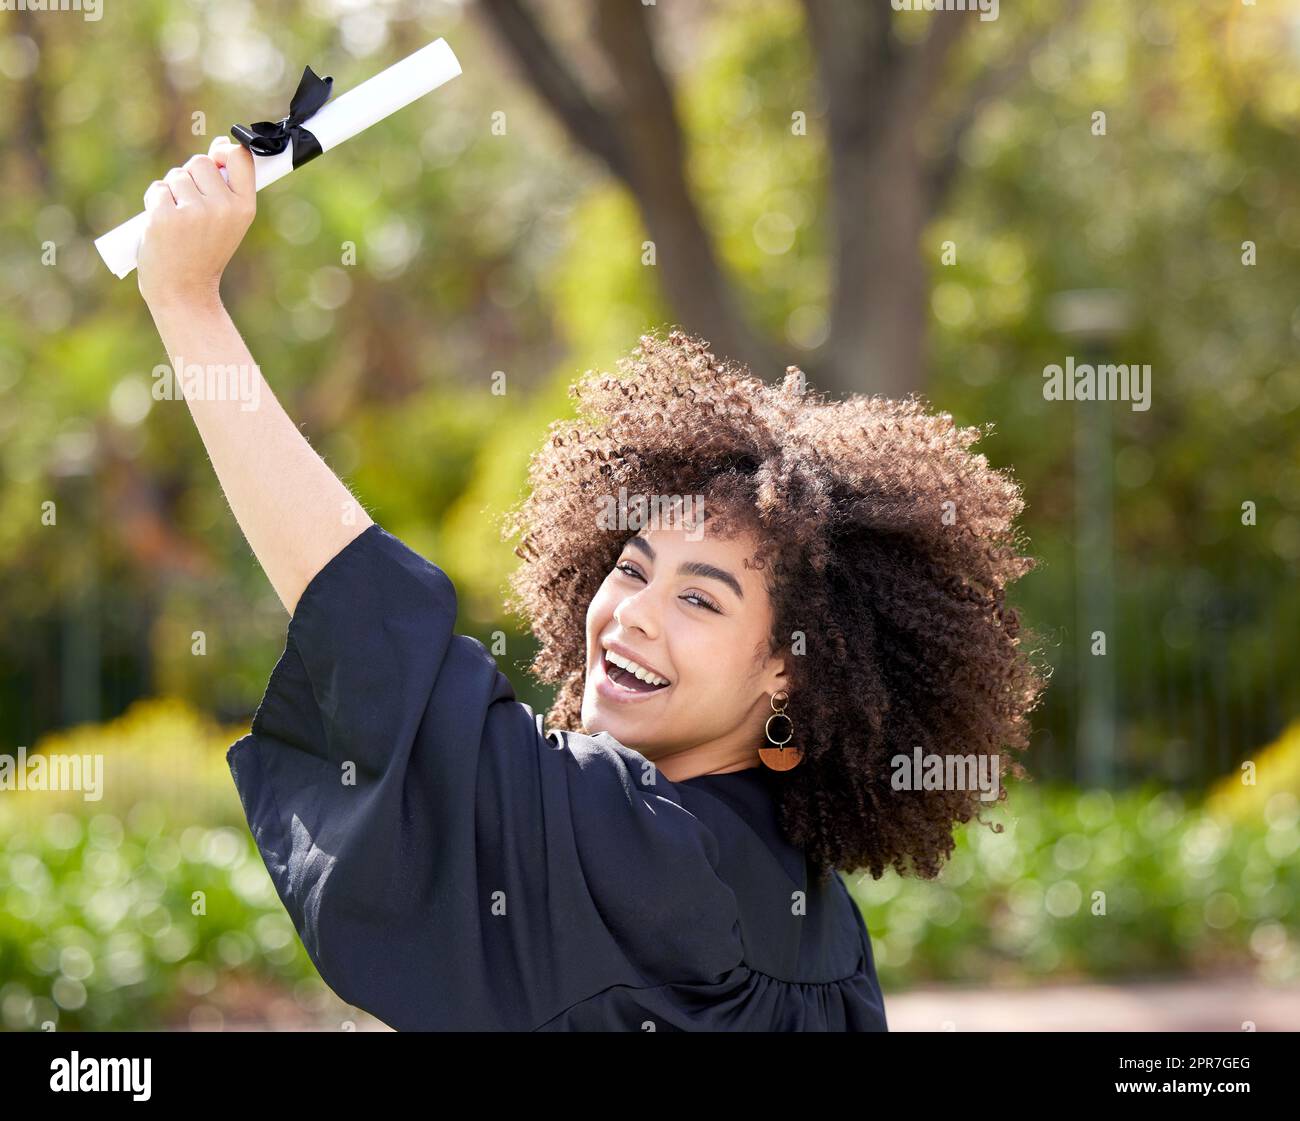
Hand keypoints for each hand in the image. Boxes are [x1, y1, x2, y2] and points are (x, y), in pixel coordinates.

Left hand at [137, 135, 255, 309]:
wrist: (184, 291)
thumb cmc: (204, 253)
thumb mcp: (226, 221)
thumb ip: (225, 186)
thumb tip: (220, 145)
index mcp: (244, 208)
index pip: (240, 157)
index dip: (226, 151)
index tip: (219, 156)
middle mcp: (223, 208)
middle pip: (201, 161)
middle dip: (191, 177)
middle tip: (192, 209)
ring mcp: (194, 212)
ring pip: (177, 174)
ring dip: (172, 191)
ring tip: (178, 221)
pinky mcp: (166, 216)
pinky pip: (157, 189)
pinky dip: (155, 202)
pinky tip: (162, 225)